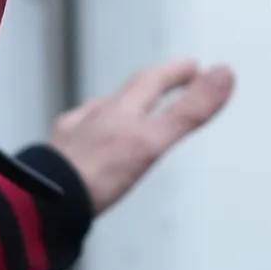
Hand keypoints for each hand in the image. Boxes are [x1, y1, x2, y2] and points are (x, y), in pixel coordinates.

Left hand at [51, 57, 236, 211]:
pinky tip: (89, 143)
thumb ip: (189, 111)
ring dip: (121, 109)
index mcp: (121, 110)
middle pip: (127, 93)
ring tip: (131, 111)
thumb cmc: (96, 175)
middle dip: (151, 85)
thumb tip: (223, 74)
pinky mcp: (58, 158)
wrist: (46, 202)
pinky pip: (77, 137)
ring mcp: (74, 136)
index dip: (175, 72)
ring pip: (100, 113)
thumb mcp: (153, 142)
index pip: (152, 80)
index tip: (193, 67)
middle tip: (169, 81)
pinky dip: (90, 133)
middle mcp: (96, 117)